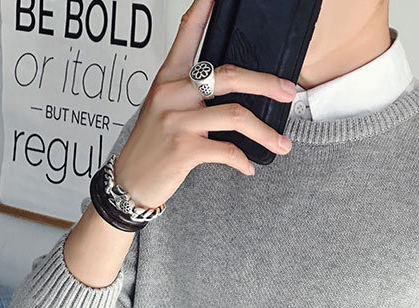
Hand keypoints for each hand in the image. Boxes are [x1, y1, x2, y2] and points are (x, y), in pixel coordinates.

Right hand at [114, 0, 297, 208]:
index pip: (188, 35)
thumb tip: (233, 96)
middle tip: (288, 92)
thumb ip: (192, 96)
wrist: (130, 181)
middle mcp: (173, 94)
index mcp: (169, 80)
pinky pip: (227, 151)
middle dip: (266, 84)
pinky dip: (243, 161)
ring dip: (265, 133)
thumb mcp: (164, 111)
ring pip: (236, 116)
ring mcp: (178, 121)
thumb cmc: (151, 147)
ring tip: (281, 144)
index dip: (203, 11)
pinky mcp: (184, 149)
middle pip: (229, 76)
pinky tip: (248, 167)